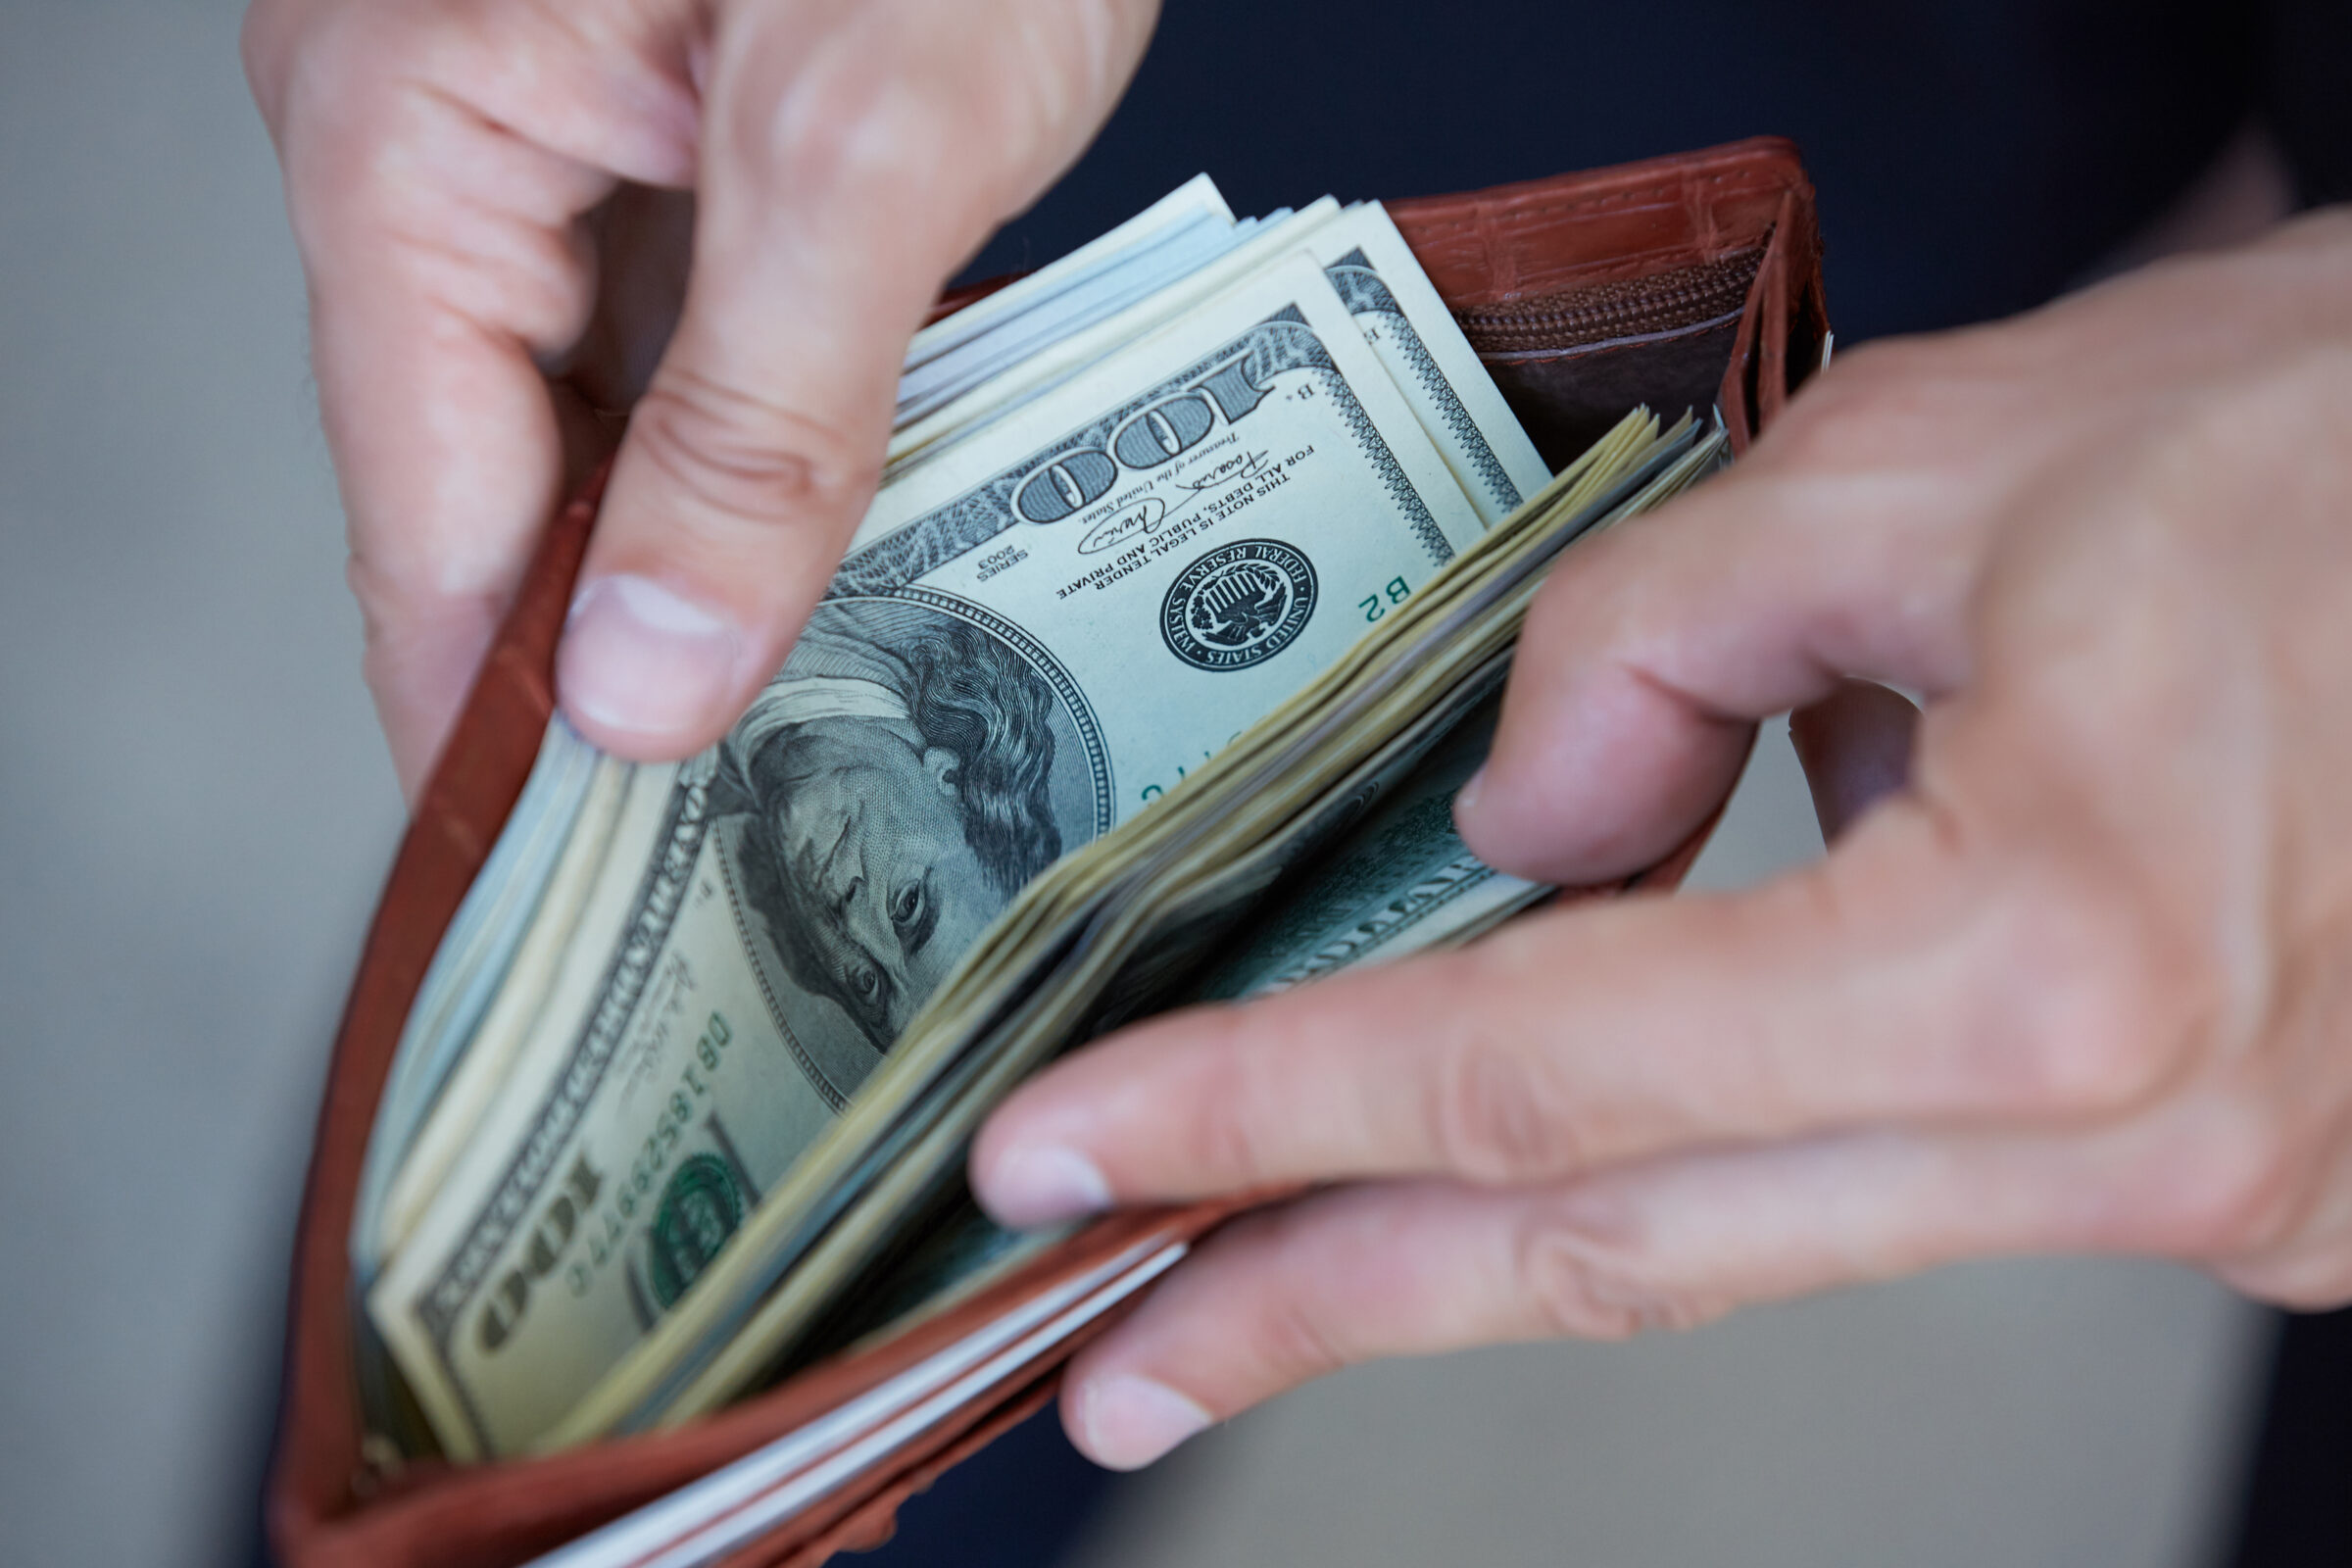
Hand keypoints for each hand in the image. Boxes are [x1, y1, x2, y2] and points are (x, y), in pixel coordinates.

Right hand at [243, 0, 1155, 797]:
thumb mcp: (867, 144)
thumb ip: (751, 423)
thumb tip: (640, 676)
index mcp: (405, 129)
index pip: (418, 512)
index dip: (492, 714)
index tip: (566, 901)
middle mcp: (435, 129)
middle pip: (490, 475)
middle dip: (609, 653)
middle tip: (723, 850)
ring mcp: (547, 121)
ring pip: (587, 417)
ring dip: (692, 561)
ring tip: (798, 734)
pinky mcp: (663, 123)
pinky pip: (668, 332)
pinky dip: (750, 445)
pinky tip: (838, 549)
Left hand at [972, 212, 2351, 1469]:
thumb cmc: (2312, 450)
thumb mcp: (1912, 473)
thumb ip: (1645, 648)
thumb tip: (1517, 819)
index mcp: (2047, 964)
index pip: (1538, 1079)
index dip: (1267, 1121)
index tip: (1074, 1165)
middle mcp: (2137, 1143)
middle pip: (1619, 1254)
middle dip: (1331, 1303)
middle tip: (1124, 1354)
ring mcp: (2210, 1200)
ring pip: (1757, 1240)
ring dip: (1513, 1240)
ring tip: (1310, 1245)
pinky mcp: (2241, 1187)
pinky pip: (1904, 1186)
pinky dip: (1728, 1159)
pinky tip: (1624, 1104)